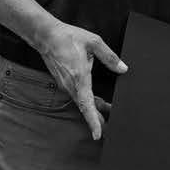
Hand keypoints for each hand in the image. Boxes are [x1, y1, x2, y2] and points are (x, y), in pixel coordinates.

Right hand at [34, 21, 126, 140]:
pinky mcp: (64, 83)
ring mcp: (66, 85)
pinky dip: (87, 101)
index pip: (87, 105)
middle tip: (111, 128)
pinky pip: (77, 96)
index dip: (93, 121)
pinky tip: (96, 101)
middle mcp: (71, 85)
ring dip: (93, 109)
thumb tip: (123, 68)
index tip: (98, 134)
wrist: (46, 35)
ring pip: (81, 102)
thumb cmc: (68, 37)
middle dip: (98, 119)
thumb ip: (109, 57)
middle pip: (85, 108)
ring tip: (108, 113)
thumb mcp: (94, 42)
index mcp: (80, 77)